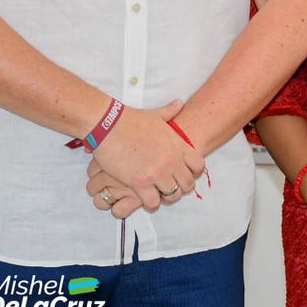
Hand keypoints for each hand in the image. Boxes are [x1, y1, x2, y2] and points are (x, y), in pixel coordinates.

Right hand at [88, 100, 202, 212]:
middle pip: (188, 184)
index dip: (193, 172)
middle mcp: (171, 160)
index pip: (198, 165)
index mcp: (177, 145)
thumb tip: (179, 103)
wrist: (108, 125)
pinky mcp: (139, 183)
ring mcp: (157, 172)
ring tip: (158, 194)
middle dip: (181, 188)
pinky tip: (145, 198)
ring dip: (166, 197)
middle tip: (171, 187)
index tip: (183, 174)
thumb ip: (170, 112)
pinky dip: (150, 203)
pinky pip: (153, 202)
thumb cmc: (130, 119)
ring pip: (173, 196)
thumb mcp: (156, 115)